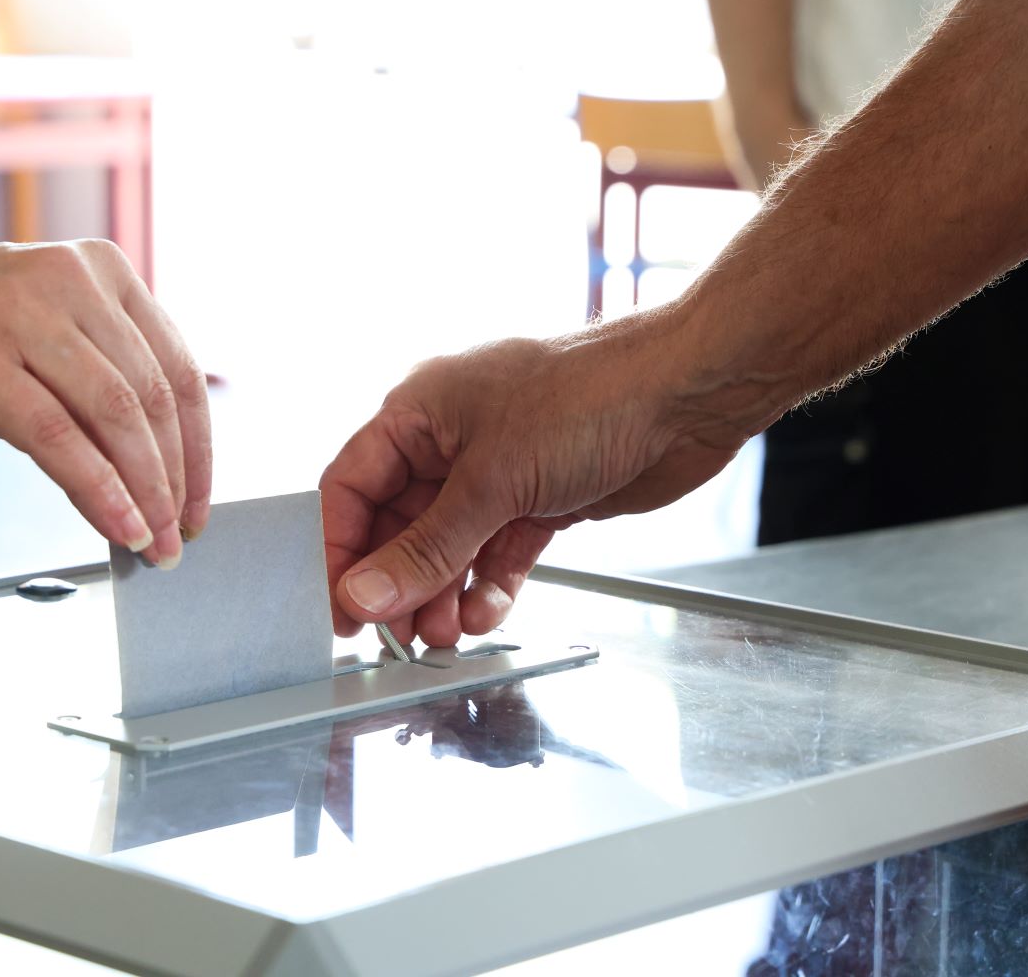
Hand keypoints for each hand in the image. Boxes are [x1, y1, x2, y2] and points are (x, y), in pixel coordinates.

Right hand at [0, 224, 209, 567]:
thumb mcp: (38, 334)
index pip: (176, 370)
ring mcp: (20, 315)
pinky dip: (97, 490)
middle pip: (151, 398)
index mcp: (101, 271)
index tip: (197, 503)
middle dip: (174, 481)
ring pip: (112, 415)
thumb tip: (149, 474)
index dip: (198, 448)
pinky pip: (56, 436)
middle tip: (177, 536)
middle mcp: (69, 282)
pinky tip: (116, 525)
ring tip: (152, 542)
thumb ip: (93, 382)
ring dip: (143, 493)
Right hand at [319, 308, 765, 645]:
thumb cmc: (591, 395)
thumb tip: (365, 593)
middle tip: (398, 633)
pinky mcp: (539, 500)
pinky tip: (487, 610)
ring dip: (442, 593)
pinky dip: (489, 586)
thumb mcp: (492, 481)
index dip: (339, 548)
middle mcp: (451, 442)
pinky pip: (495, 554)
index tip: (338, 605)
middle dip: (398, 582)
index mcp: (420, 412)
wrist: (688, 393)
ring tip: (445, 633)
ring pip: (447, 548)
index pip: (351, 487)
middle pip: (398, 526)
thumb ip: (426, 548)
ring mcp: (496, 473)